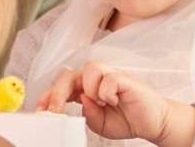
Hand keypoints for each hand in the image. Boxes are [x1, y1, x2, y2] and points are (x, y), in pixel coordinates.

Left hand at [37, 61, 194, 145]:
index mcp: (86, 88)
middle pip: (69, 74)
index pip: (62, 86)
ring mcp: (110, 76)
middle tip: (54, 110)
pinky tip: (112, 101)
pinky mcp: (124, 79)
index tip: (40, 110)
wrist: (154, 122)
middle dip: (58, 92)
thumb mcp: (100, 124)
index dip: (49, 96)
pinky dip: (106, 91)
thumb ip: (88, 114)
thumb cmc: (127, 119)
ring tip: (100, 103)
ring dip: (88, 89)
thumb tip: (81, 100)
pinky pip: (108, 78)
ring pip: (88, 69)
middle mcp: (96, 79)